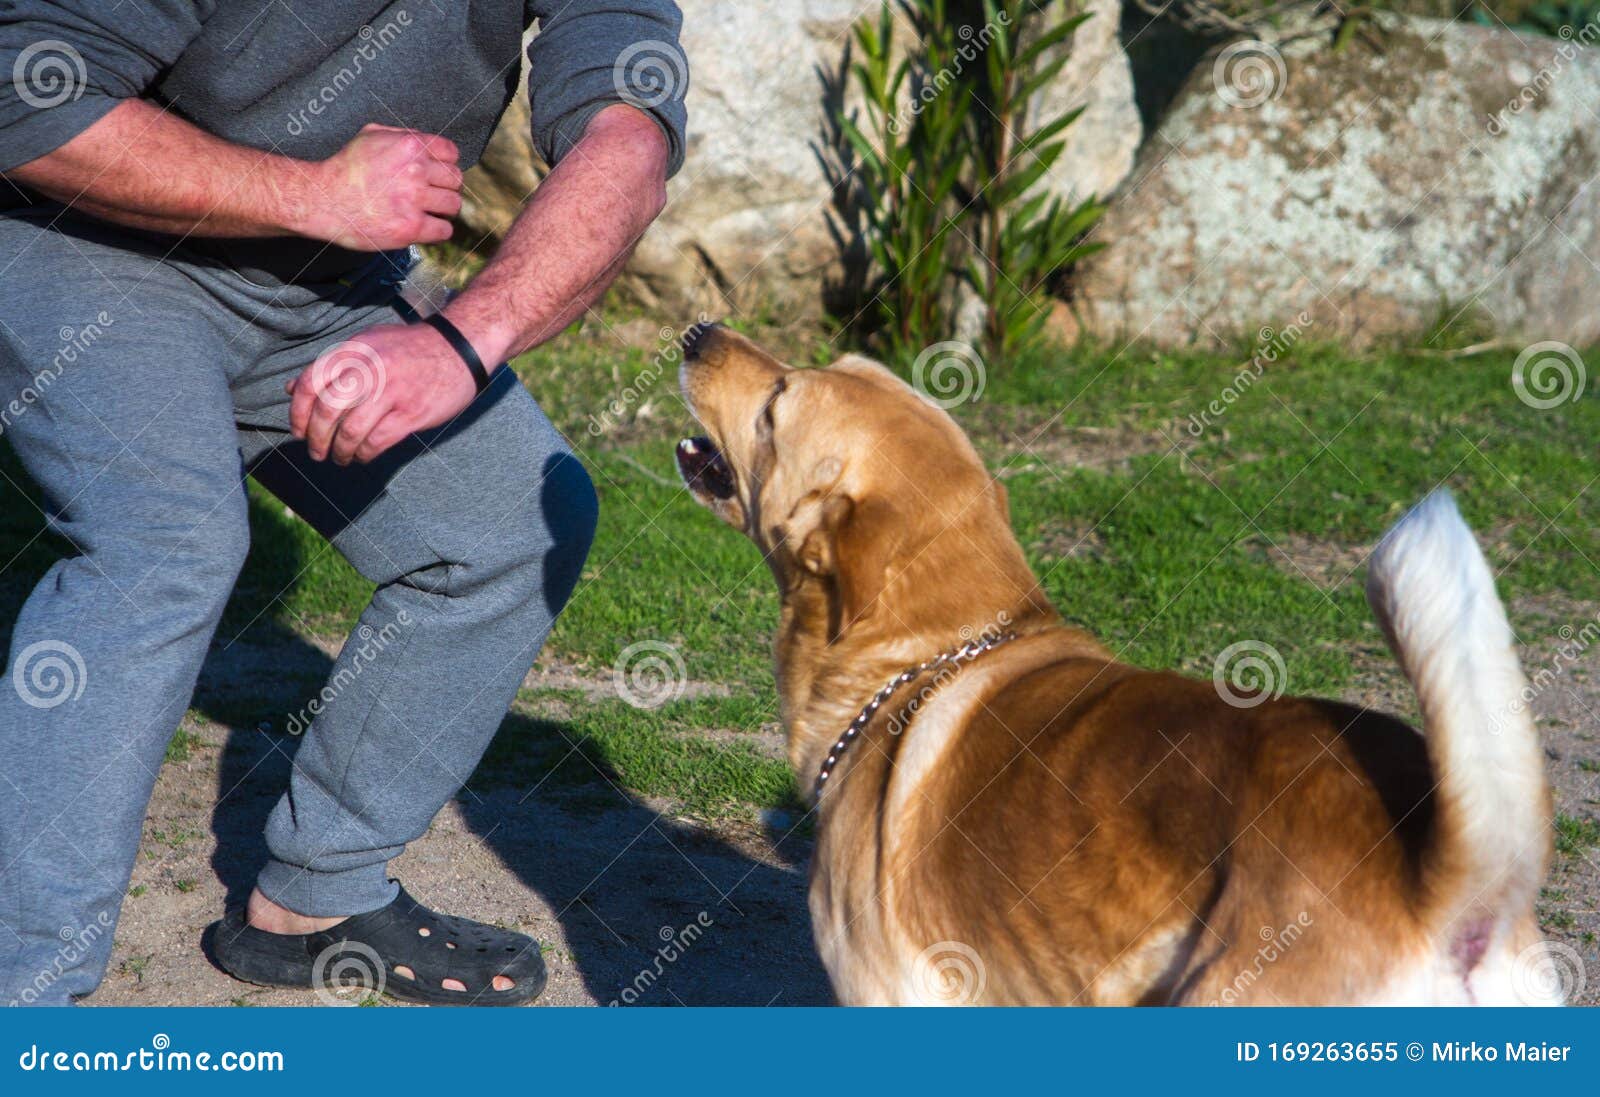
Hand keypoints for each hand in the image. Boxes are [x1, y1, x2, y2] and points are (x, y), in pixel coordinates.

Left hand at [287, 321, 481, 463]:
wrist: (460, 347)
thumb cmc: (410, 349)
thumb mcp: (367, 344)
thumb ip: (331, 366)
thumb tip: (293, 388)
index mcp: (353, 350)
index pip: (310, 384)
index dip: (298, 413)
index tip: (298, 431)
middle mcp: (369, 368)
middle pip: (327, 411)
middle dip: (316, 438)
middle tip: (316, 451)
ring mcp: (392, 391)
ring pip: (350, 431)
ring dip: (340, 451)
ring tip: (340, 458)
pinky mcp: (412, 412)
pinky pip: (377, 441)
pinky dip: (364, 454)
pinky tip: (363, 456)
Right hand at [298, 124, 462, 249]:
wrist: (324, 200)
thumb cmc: (346, 168)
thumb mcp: (371, 136)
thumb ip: (403, 135)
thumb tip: (427, 141)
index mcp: (410, 146)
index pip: (452, 153)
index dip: (446, 164)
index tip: (438, 173)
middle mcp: (415, 171)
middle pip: (456, 180)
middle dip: (445, 186)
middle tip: (431, 193)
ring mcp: (413, 201)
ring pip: (454, 205)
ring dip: (443, 209)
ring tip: (427, 210)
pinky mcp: (410, 227)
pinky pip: (444, 230)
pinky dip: (437, 230)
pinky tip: (424, 226)